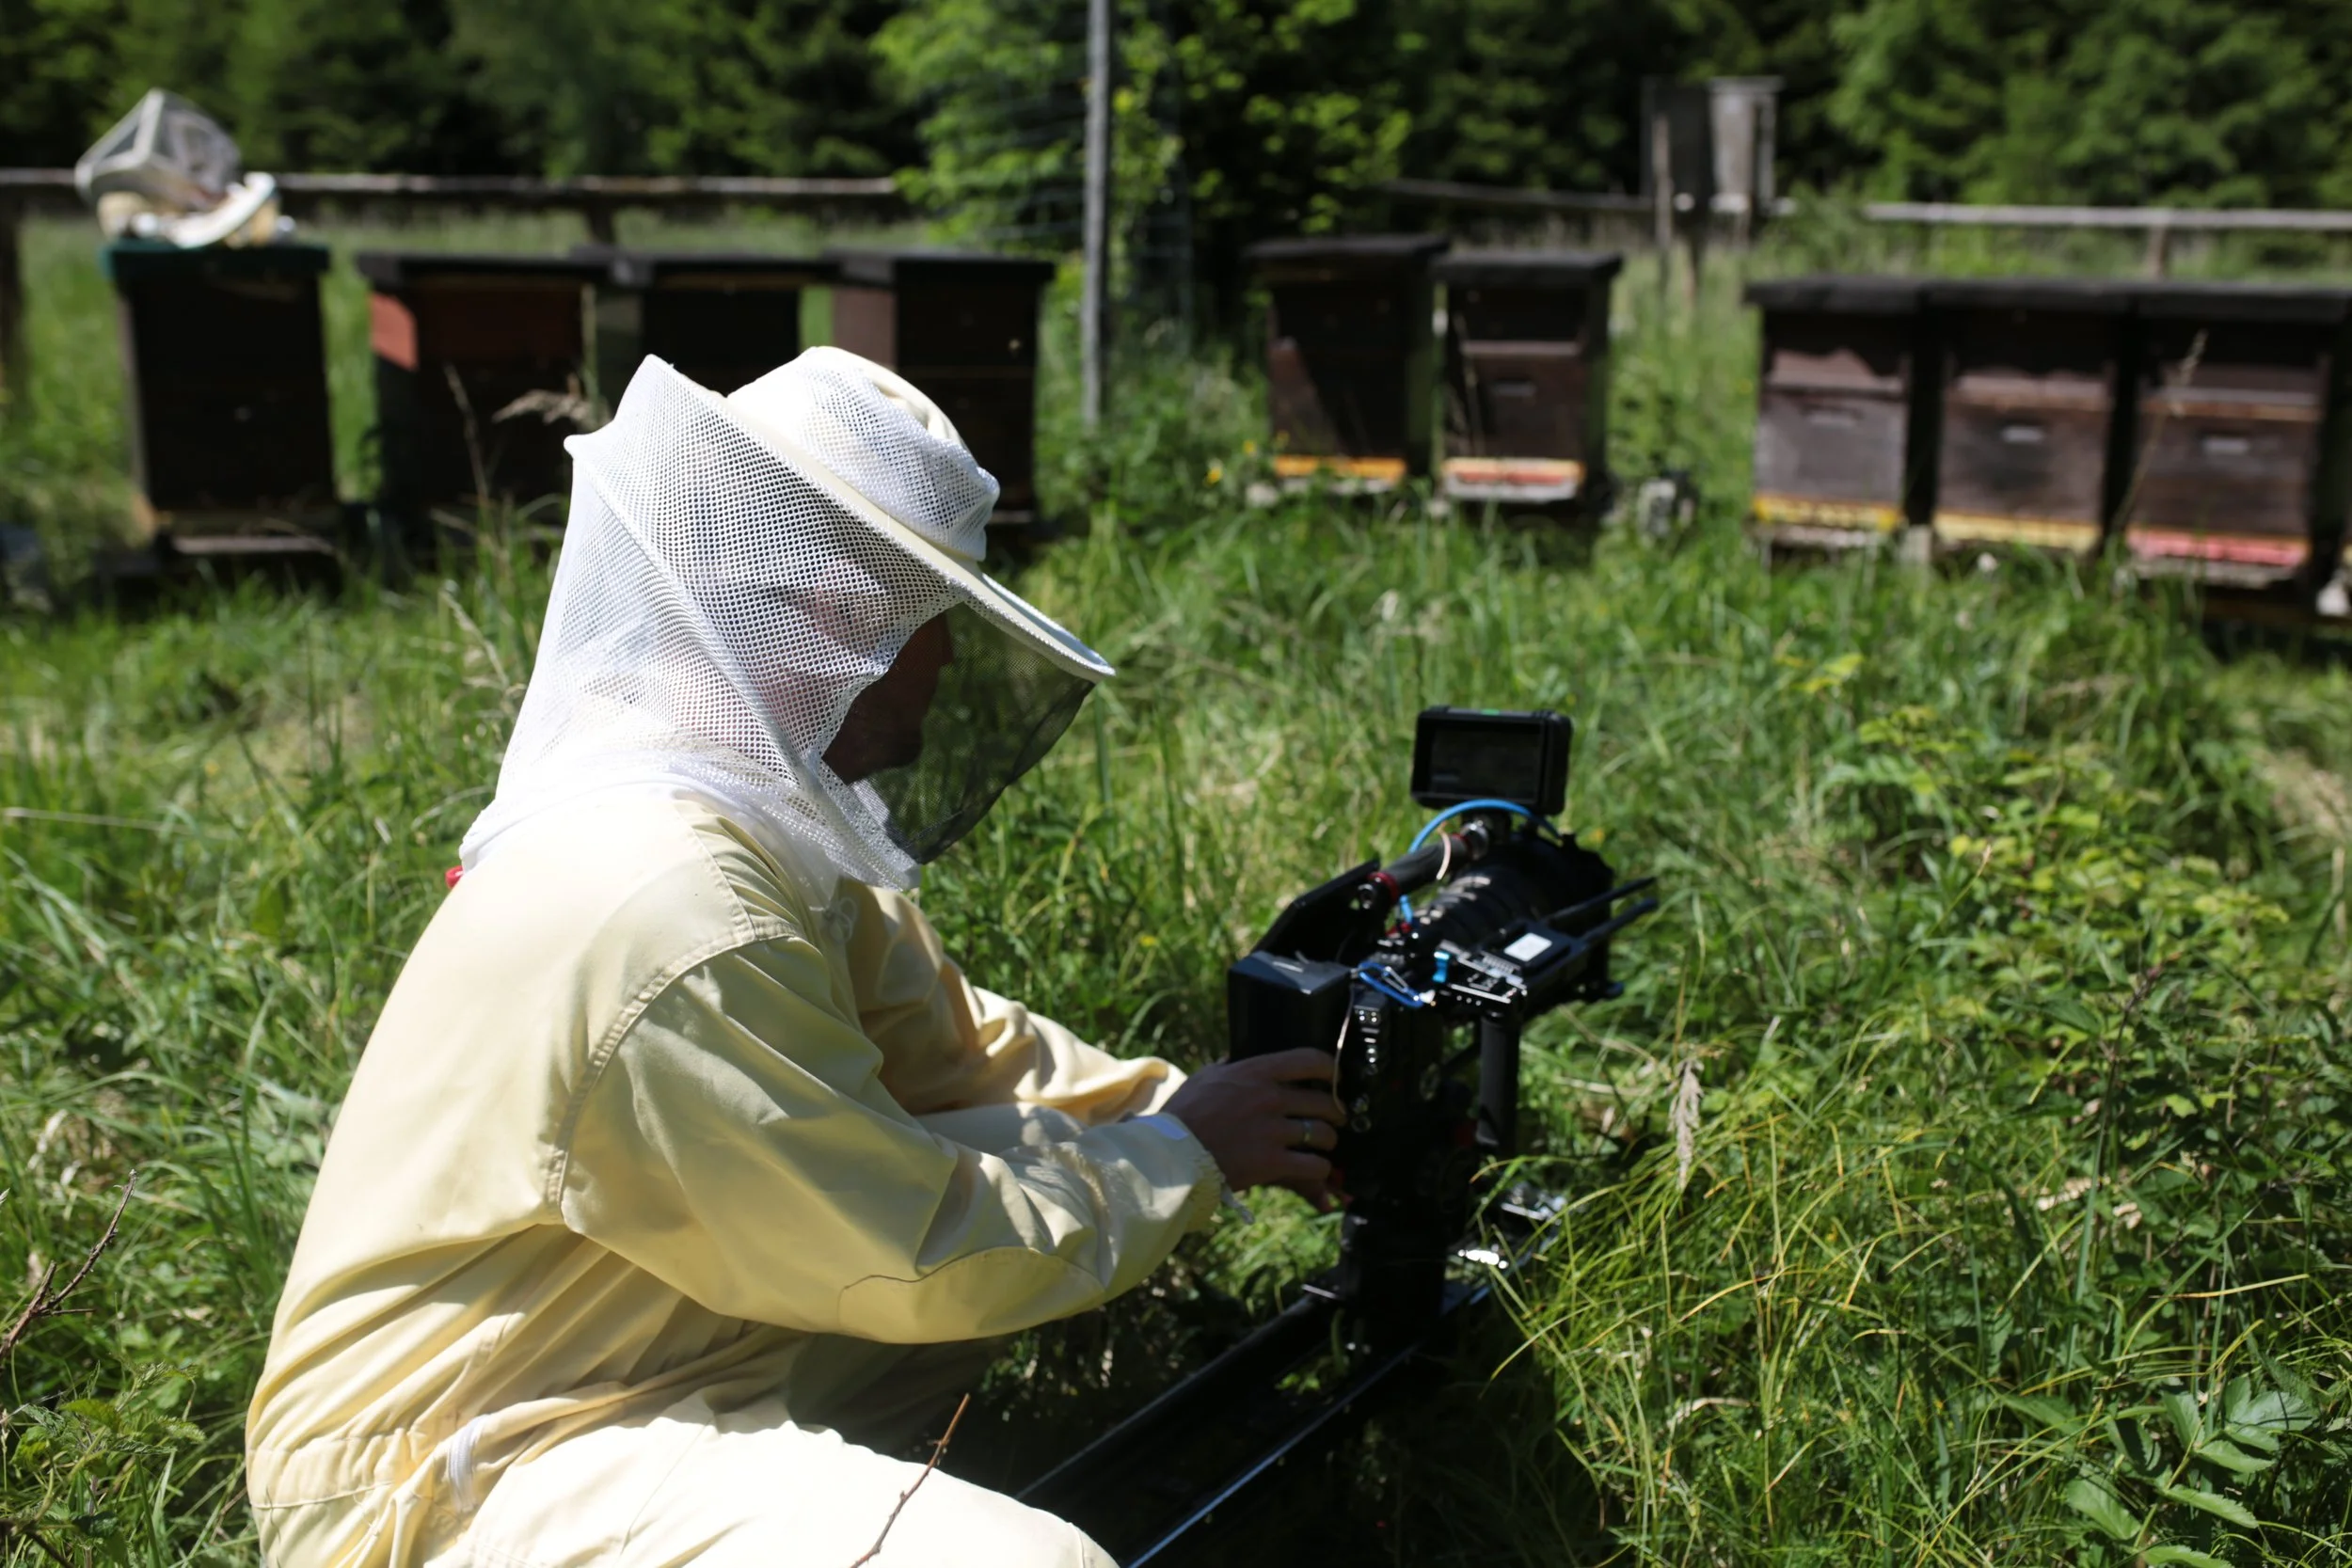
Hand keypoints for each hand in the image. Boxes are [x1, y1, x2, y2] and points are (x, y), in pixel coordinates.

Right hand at [1161, 1049, 1346, 1211]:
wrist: (1170, 1155)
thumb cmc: (1184, 1115)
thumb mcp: (1206, 1078)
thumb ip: (1229, 1067)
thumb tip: (1239, 1058)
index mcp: (1255, 1073)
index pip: (1308, 1060)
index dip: (1331, 1067)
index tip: (1335, 1076)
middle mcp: (1269, 1099)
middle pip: (1324, 1102)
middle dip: (1335, 1112)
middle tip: (1335, 1118)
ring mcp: (1272, 1131)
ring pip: (1323, 1134)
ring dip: (1328, 1142)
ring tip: (1324, 1146)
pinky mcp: (1272, 1162)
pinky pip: (1314, 1165)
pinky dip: (1319, 1170)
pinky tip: (1315, 1170)